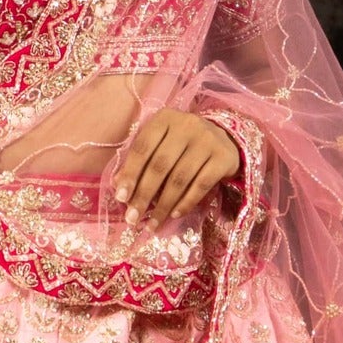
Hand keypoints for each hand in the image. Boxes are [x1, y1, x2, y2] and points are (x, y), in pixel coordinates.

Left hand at [111, 109, 241, 225]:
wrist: (225, 140)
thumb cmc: (183, 144)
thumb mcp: (161, 144)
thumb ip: (141, 160)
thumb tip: (118, 185)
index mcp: (165, 119)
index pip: (143, 148)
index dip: (130, 174)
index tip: (120, 198)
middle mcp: (187, 125)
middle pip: (160, 165)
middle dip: (144, 195)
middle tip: (133, 218)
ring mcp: (207, 140)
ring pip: (179, 178)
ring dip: (163, 205)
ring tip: (152, 223)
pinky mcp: (223, 157)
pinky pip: (200, 185)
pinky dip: (185, 203)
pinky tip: (174, 214)